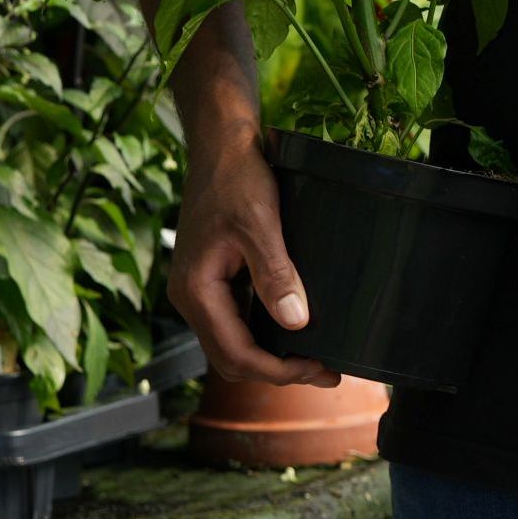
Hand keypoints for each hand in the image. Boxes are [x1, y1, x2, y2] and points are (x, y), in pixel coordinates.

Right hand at [168, 133, 336, 386]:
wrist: (222, 145)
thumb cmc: (238, 178)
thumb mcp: (260, 223)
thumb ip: (276, 273)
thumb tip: (296, 323)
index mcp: (195, 290)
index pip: (235, 353)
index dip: (277, 371)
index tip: (318, 370)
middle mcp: (191, 297)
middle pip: (231, 358)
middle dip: (277, 371)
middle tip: (326, 372)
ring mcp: (201, 289)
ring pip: (233, 343)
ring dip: (271, 356)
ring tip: (316, 359)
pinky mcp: (214, 279)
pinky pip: (237, 320)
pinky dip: (264, 333)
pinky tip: (295, 329)